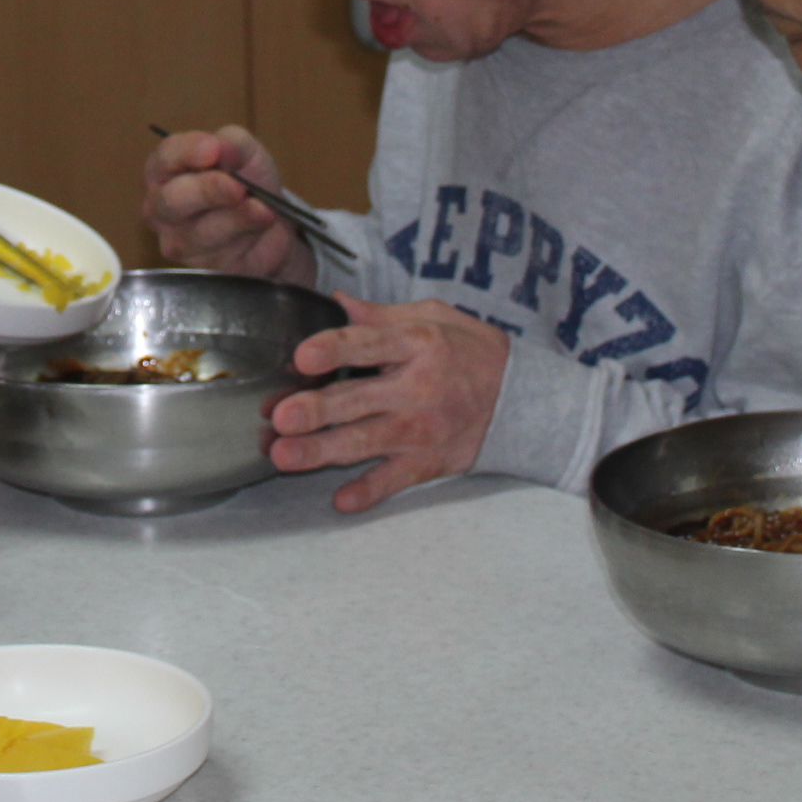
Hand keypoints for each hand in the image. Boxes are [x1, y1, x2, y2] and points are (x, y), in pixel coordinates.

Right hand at [141, 126, 317, 284]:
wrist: (272, 222)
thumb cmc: (247, 180)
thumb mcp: (245, 152)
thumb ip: (232, 143)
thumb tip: (222, 148)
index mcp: (165, 171)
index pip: (165, 158)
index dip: (188, 152)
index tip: (214, 149)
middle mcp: (162, 207)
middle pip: (172, 199)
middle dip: (208, 190)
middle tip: (237, 186)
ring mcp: (178, 242)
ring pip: (199, 232)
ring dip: (236, 218)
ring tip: (263, 209)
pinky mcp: (202, 268)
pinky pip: (220, 254)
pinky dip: (245, 235)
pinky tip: (262, 223)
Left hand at [268, 295, 508, 512]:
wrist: (521, 398)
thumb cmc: (471, 351)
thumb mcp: (434, 316)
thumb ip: (381, 314)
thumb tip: (336, 301)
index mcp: (417, 343)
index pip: (369, 344)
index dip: (335, 350)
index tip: (303, 357)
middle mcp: (417, 388)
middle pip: (359, 399)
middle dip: (317, 410)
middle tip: (281, 416)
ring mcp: (422, 430)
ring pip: (366, 442)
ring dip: (323, 451)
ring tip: (285, 456)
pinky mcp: (429, 462)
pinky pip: (395, 481)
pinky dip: (370, 492)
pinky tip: (341, 500)